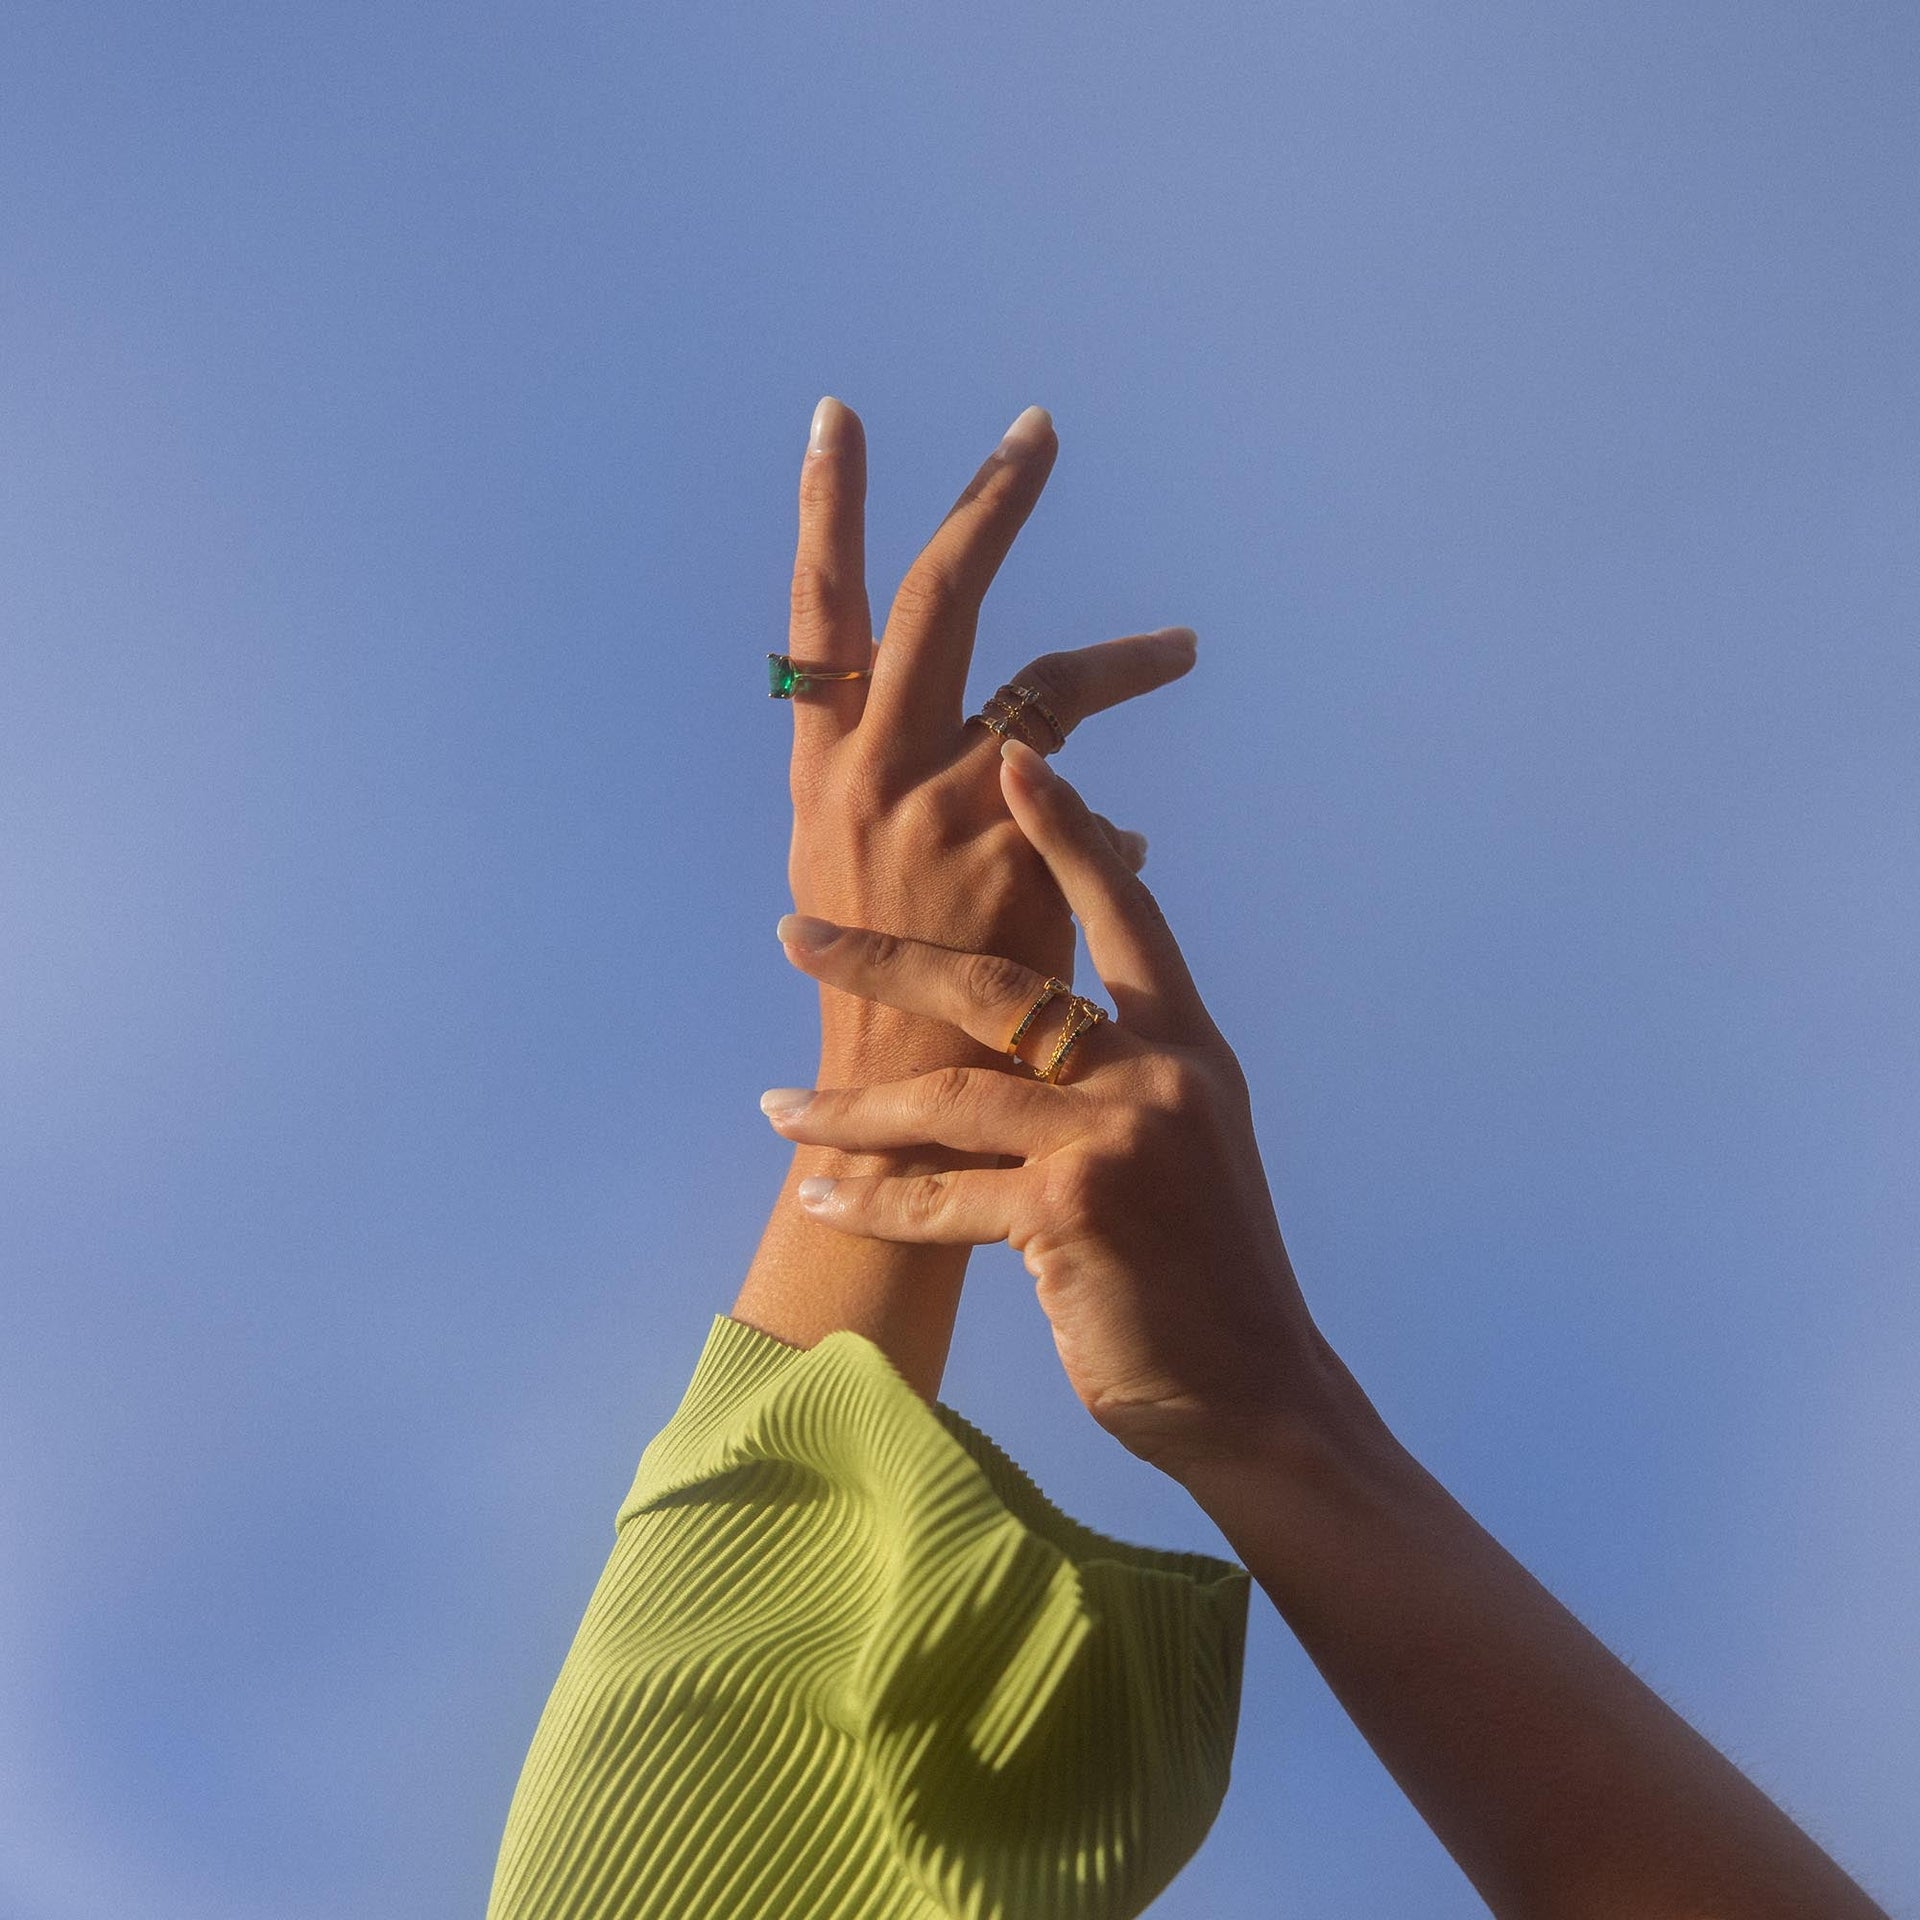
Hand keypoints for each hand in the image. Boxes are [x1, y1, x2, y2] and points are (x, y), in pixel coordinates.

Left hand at [763, 737, 1361, 1480]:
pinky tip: (822, 1200)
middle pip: (998, 989)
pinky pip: (940, 1196)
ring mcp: (1113, 1143)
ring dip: (848, 1111)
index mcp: (1188, 1051)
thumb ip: (1128, 1077)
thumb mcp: (1189, 1149)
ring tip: (778, 1111)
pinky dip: (873, 1201)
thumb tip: (1055, 1025)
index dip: (1070, 834)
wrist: (1255, 1393)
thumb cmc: (1207, 1275)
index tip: (1014, 756)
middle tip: (797, 934)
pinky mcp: (1068, 1216)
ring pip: (947, 1099)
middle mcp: (1156, 1078)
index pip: (1126, 914)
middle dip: (884, 959)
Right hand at [783, 398, 1195, 1084]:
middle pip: (935, 602)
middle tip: (1041, 431)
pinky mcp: (1014, 861)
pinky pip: (1093, 816)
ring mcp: (944, 812)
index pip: (817, 618)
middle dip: (990, 507)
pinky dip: (1112, 836)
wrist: (895, 1108)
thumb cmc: (878, 989)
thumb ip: (904, 794)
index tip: (838, 420)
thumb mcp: (850, 876)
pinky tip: (1125, 860)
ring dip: (1123, 662)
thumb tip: (1024, 757)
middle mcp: (873, 773)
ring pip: (1048, 690)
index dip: (823, 512)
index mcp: (822, 771)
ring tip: (1182, 648)